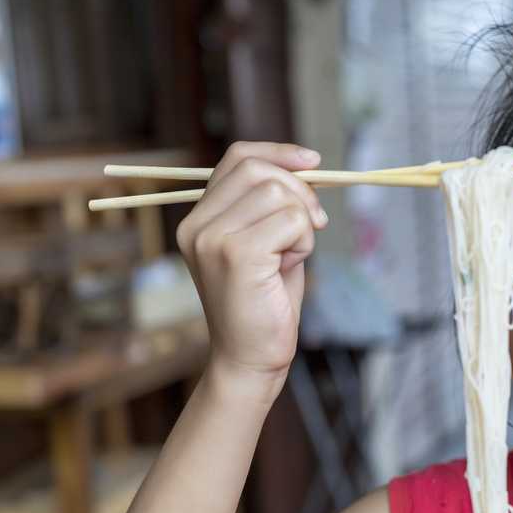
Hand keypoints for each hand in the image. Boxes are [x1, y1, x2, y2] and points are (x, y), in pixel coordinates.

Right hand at [176, 141, 327, 394]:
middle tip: (315, 223)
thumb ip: (273, 207)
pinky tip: (289, 267)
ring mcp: (212, 238)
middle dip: (300, 190)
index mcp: (199, 219)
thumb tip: (306, 167)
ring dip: (302, 222)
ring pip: (278, 193)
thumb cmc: (264, 305)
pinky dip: (304, 240)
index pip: (237, 159)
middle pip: (258, 170)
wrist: (251, 360)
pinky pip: (290, 221)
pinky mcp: (236, 254)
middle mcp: (197, 225)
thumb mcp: (267, 244)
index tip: (313, 162)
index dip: (278, 153)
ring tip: (291, 256)